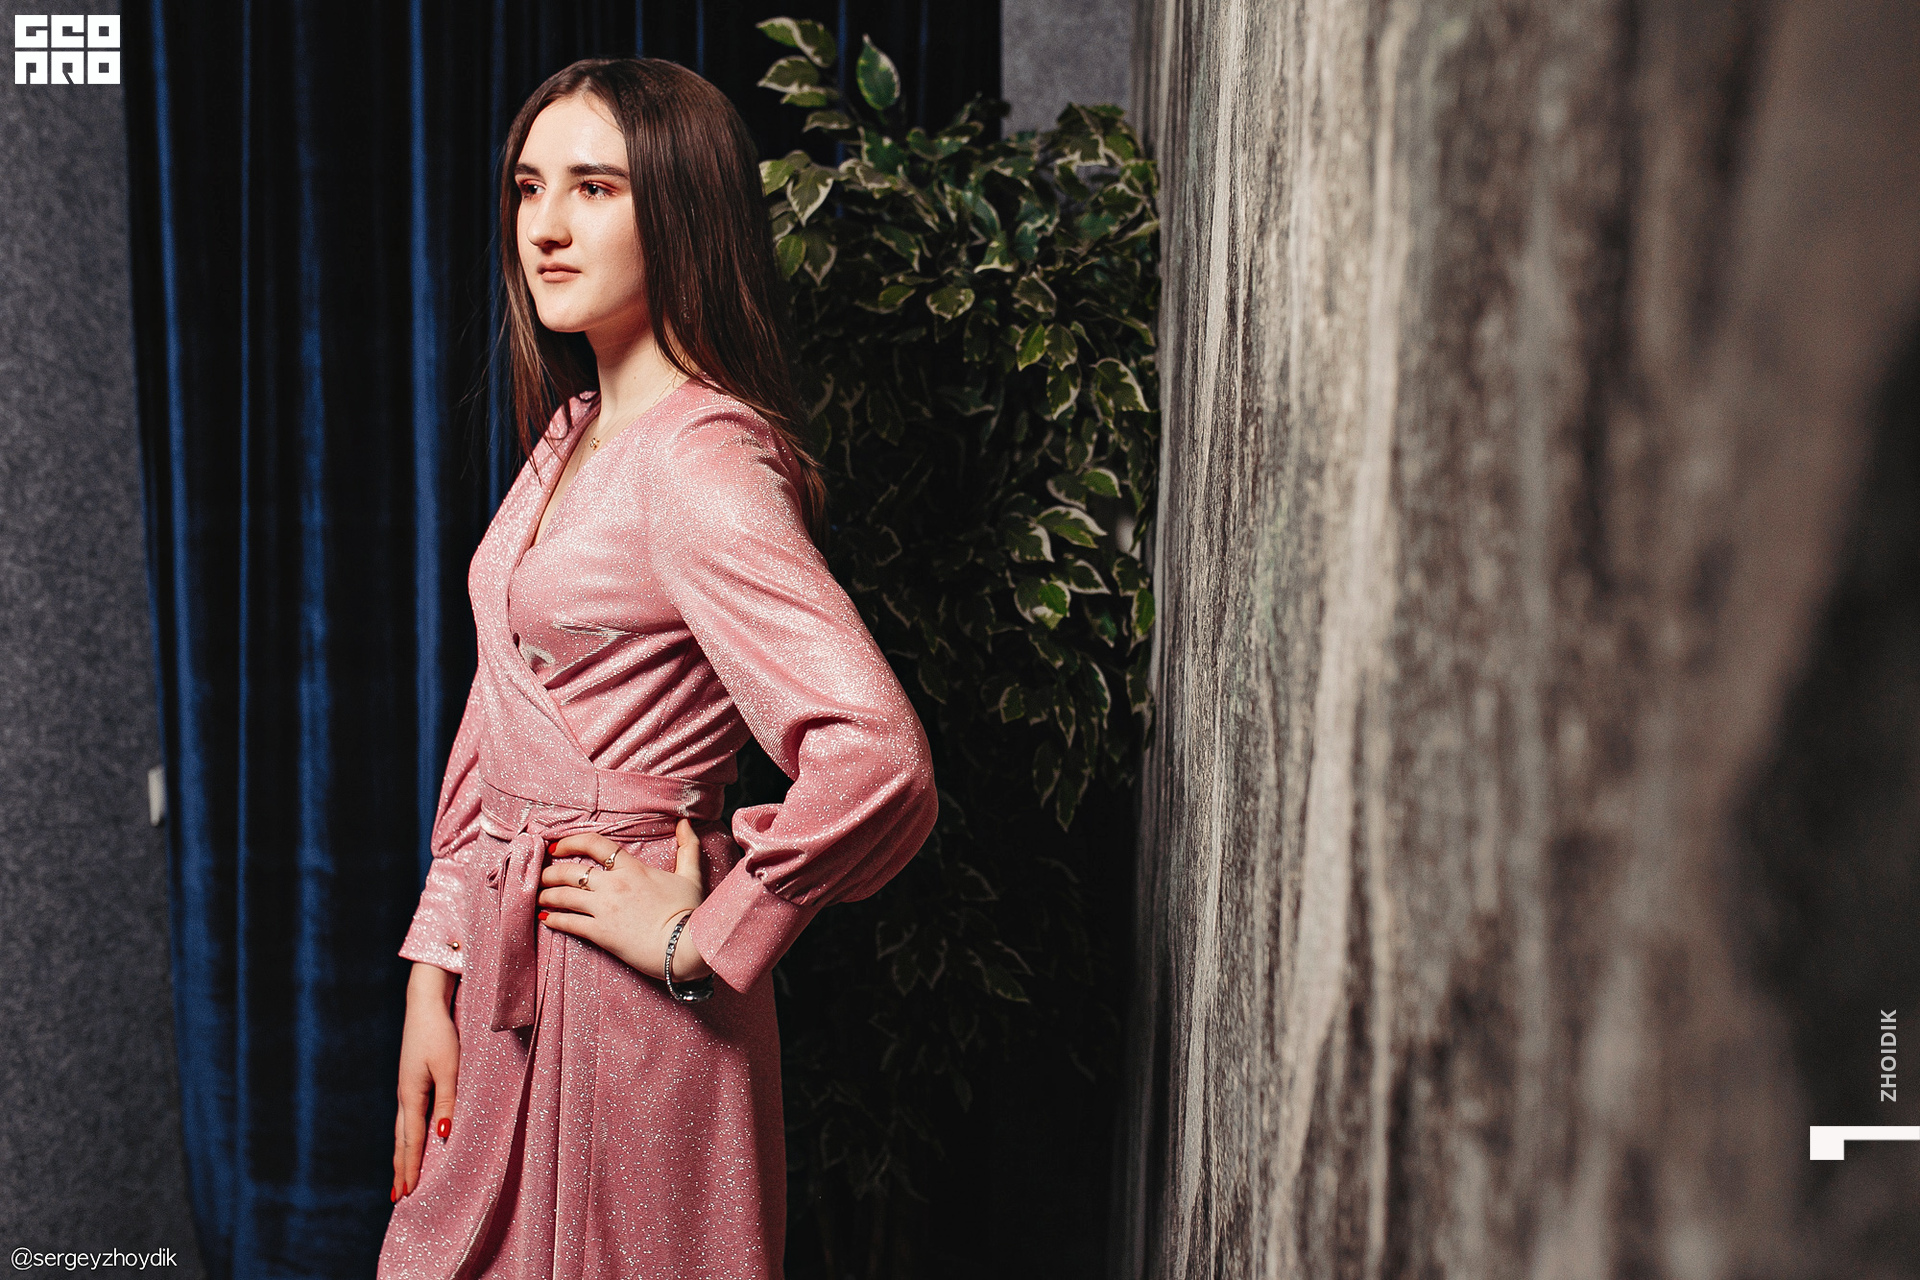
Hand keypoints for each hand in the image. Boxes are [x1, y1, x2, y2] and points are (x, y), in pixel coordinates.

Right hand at [392, 961, 458, 1201]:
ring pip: (403, 1129)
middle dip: (401, 1168)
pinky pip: (408, 1116)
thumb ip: (447, 1101)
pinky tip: (411, 1139)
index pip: (411, 1140)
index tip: (407, 1193)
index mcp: (411, 1096)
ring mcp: (405, 1088)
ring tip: (401, 1176)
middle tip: (398, 1197)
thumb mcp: (449, 1067)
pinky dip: (408, 1136)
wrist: (424, 1004)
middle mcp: (404, 1096)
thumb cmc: (439, 1034)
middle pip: (401, 1140)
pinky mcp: (411, 1080)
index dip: (410, 1168)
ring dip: (402, 1154)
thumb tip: (443, 1134)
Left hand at [537, 819, 711, 981]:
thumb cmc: (689, 911)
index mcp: (632, 868)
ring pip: (564, 896)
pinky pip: (569, 923)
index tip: (557, 847)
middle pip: (570, 871)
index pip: (594, 844)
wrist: (685, 945)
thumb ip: (687, 847)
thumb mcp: (691, 875)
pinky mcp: (601, 933)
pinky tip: (546, 918)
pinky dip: (554, 919)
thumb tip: (685, 823)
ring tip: (538, 896)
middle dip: (550, 872)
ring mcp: (605, 909)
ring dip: (547, 894)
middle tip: (541, 875)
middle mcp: (613, 885)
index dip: (571, 842)